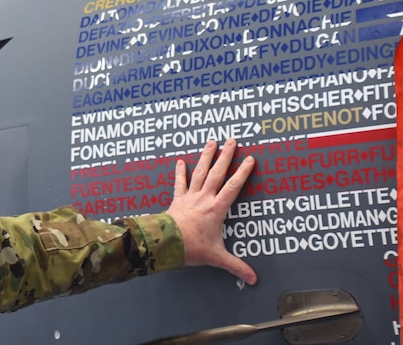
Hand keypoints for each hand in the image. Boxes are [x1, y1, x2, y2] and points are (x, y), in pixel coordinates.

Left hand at [166, 139, 256, 284]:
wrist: (166, 243)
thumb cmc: (191, 248)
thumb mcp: (217, 257)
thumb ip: (236, 266)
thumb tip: (253, 279)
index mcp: (216, 209)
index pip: (233, 186)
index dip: (243, 172)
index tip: (250, 159)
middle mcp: (204, 198)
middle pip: (217, 173)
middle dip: (225, 156)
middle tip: (231, 140)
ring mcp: (189, 197)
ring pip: (199, 172)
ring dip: (206, 157)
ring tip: (211, 142)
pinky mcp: (177, 200)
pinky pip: (179, 183)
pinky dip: (179, 172)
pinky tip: (179, 161)